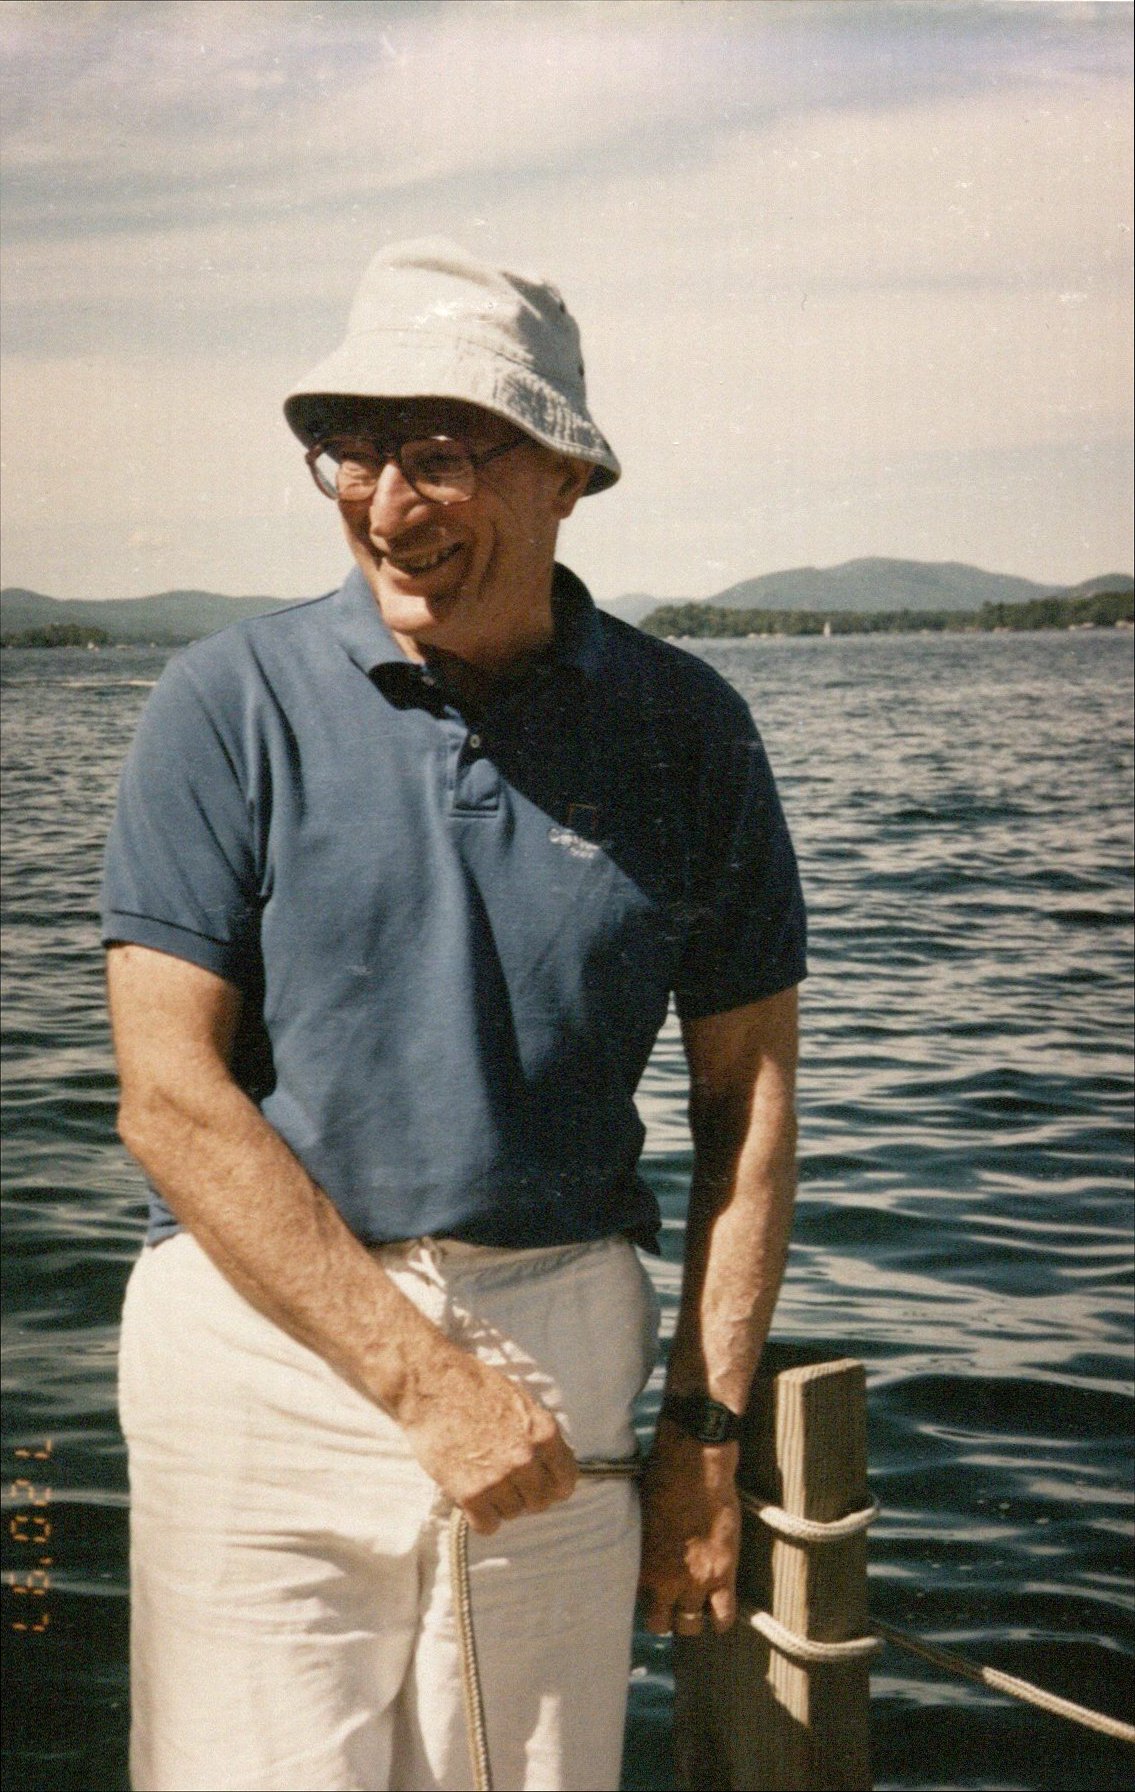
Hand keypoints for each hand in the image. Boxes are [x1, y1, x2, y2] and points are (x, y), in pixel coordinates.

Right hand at [397, 1341, 577, 1534]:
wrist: (431, 1385)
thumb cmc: (474, 1387)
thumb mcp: (520, 1402)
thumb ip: (538, 1435)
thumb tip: (552, 1463)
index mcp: (544, 1433)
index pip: (566, 1480)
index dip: (552, 1484)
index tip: (540, 1483)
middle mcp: (526, 1458)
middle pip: (540, 1502)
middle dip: (525, 1495)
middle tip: (506, 1482)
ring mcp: (499, 1478)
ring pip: (513, 1513)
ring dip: (500, 1503)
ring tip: (483, 1479)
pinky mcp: (471, 1493)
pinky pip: (488, 1525)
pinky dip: (480, 1517)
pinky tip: (472, 1497)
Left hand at [638, 1420, 741, 1634]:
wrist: (694, 1464)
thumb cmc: (661, 1479)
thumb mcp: (639, 1515)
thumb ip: (640, 1544)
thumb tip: (635, 1552)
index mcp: (641, 1564)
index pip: (634, 1605)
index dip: (642, 1603)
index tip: (647, 1598)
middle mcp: (666, 1580)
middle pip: (661, 1625)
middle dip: (665, 1617)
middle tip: (670, 1605)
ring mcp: (696, 1580)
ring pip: (691, 1626)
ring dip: (690, 1619)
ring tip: (693, 1606)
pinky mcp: (724, 1573)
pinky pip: (724, 1615)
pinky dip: (721, 1620)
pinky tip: (718, 1614)